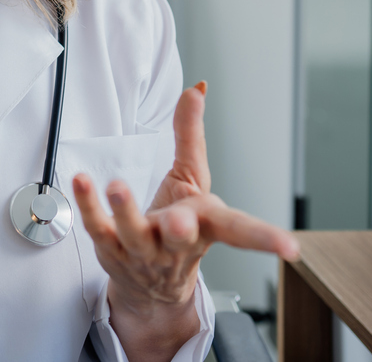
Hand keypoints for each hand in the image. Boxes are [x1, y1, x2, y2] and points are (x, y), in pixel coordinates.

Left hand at [72, 82, 298, 359]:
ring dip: (125, 212)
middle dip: (180, 231)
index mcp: (206, 224)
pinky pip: (97, 227)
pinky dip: (87, 205)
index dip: (266, 239)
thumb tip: (197, 87)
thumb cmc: (178, 224)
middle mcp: (175, 241)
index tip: (291, 250)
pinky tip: (80, 181)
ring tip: (117, 187)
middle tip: (178, 222)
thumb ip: (190, 134)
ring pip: (134, 234)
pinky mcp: (110, 249)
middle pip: (181, 238)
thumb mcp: (191, 179)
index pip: (241, 231)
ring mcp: (142, 249)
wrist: (150, 284)